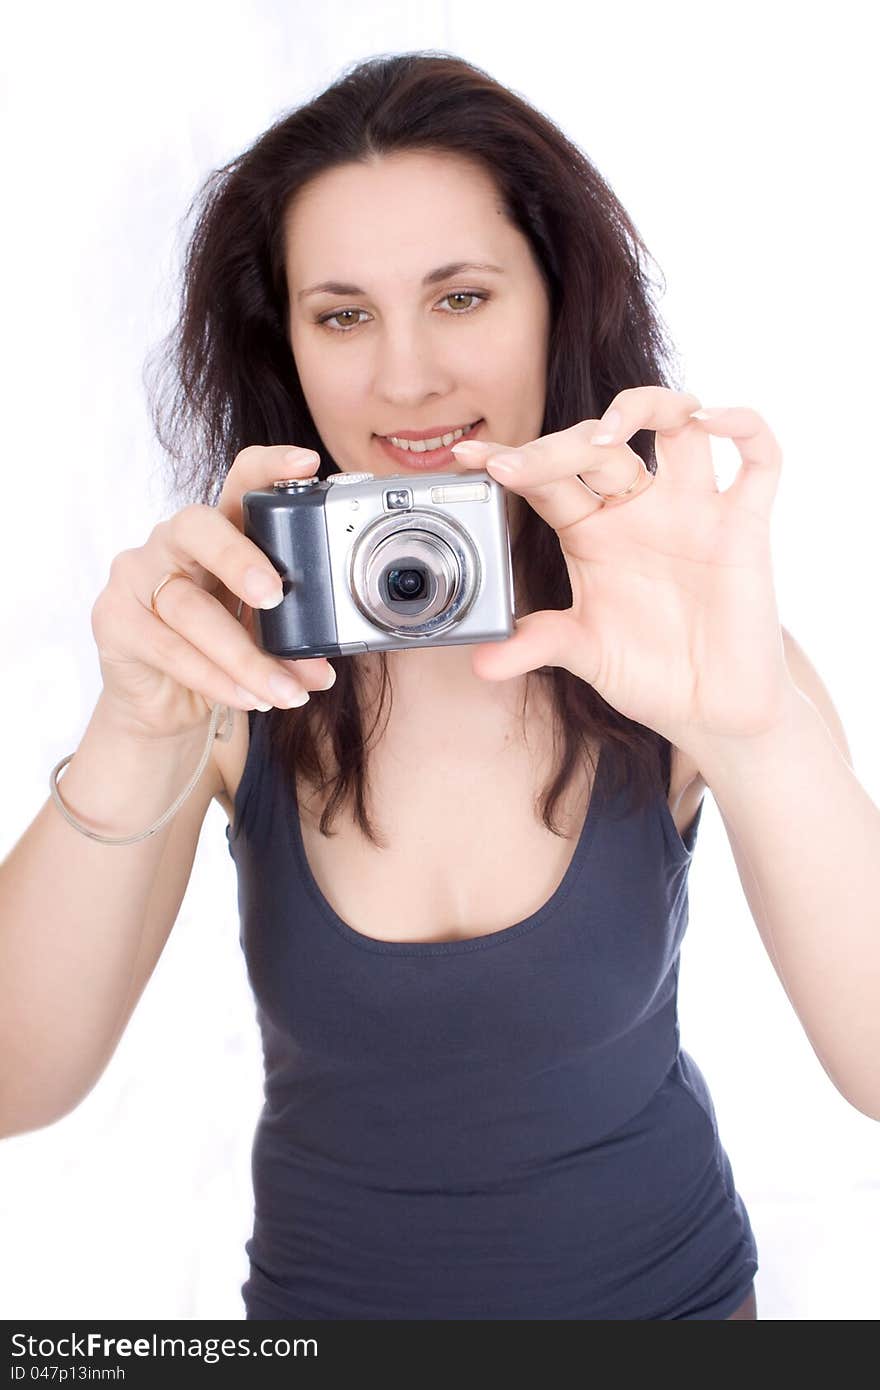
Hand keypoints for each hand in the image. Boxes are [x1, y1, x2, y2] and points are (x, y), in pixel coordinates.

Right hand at [90, 445, 336, 739]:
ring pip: (191, 609)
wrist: (164, 703)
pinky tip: (249, 697)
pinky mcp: (115, 620)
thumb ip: (292, 635)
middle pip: (199, 527)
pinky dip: (216, 678)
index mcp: (220, 529)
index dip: (271, 467)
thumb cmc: (221, 651)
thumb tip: (324, 665)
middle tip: (277, 596)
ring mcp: (137, 575)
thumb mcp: (264, 632)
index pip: (240, 480)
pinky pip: (170, 649)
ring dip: (245, 656)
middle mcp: (174, 541)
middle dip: (241, 560)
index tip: (308, 464)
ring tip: (286, 690)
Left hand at [451, 386, 796, 754]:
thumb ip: (535, 644)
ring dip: (647, 405)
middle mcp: (640, 508)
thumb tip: (479, 661)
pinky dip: (744, 425)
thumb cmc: (650, 674)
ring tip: (607, 431)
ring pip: (678, 423)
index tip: (469, 459)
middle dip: (558, 446)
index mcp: (593, 530)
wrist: (713, 710)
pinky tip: (713, 419)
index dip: (511, 461)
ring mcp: (693, 510)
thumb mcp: (584, 653)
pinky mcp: (745, 526)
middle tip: (520, 467)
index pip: (548, 478)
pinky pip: (758, 458)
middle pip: (602, 445)